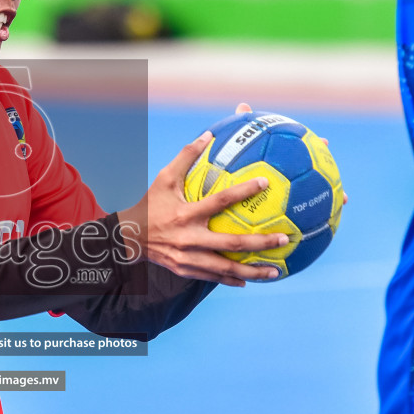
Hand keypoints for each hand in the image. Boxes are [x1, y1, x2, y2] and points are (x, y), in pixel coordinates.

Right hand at [115, 102, 288, 286]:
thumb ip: (186, 156)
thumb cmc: (149, 204)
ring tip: (276, 271)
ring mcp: (188, 257)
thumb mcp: (164, 178)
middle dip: (261, 242)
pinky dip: (232, 279)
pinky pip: (214, 277)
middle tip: (285, 239)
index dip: (243, 191)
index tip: (265, 183)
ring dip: (253, 270)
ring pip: (226, 268)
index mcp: (186, 214)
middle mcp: (189, 238)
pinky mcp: (186, 270)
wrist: (128, 238)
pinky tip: (250, 279)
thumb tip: (208, 134)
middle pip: (232, 244)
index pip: (220, 201)